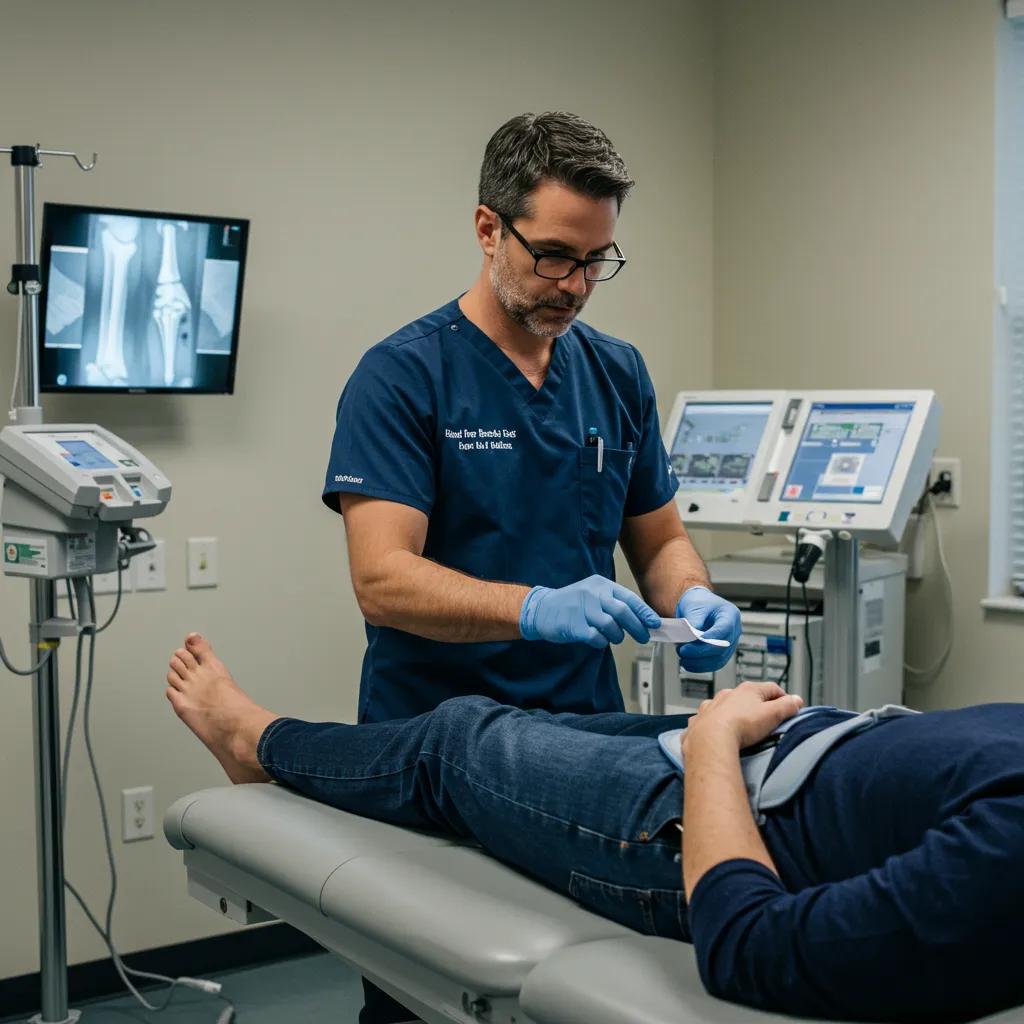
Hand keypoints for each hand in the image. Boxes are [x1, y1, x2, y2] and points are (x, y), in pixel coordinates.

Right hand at [519, 575, 660, 647]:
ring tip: (615, 638)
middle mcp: (592, 594)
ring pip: (611, 626)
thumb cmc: (572, 604)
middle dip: (637, 627)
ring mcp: (582, 609)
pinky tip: (598, 640)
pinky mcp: (574, 625)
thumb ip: (614, 604)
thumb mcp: (593, 595)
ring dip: (617, 636)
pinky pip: (597, 637)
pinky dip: (601, 642)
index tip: (655, 623)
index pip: (629, 598)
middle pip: (623, 612)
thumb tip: (642, 619)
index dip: (644, 612)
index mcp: (600, 585)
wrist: (541, 609)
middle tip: (644, 637)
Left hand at [676, 586, 740, 671]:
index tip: (692, 644)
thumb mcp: (693, 607)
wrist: (697, 605)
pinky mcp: (723, 652)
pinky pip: (715, 663)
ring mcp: (730, 643)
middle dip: (700, 653)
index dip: (709, 640)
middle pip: (722, 648)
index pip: (724, 630)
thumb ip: (694, 623)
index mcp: (730, 614)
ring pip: (719, 660)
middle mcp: (734, 630)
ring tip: (683, 658)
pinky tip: (688, 664)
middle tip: (682, 651)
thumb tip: (692, 640)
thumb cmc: (698, 602)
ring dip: (699, 663)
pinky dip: (701, 666)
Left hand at [682, 681, 803, 754]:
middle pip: (748, 696)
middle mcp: (727, 694)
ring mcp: (711, 706)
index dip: (783, 697)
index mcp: (747, 690)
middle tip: (767, 719)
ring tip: (742, 727)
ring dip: (734, 712)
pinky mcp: (700, 721)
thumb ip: (786, 706)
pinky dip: (715, 723)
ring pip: (726, 705)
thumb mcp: (772, 715)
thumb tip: (796, 700)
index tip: (789, 706)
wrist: (711, 740)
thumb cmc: (741, 725)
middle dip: (758, 705)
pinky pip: (709, 719)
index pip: (771, 688)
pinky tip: (718, 732)